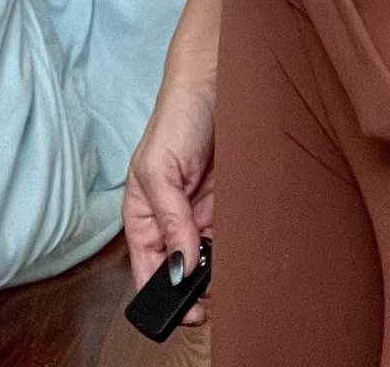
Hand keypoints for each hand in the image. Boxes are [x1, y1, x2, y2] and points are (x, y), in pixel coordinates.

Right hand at [122, 76, 215, 325]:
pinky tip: (246, 254)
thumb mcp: (159, 168)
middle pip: (180, 271)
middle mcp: (172, 219)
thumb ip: (168, 218)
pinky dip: (238, 249)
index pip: (146, 269)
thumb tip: (179, 265)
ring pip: (209, 260)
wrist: (219, 79)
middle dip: (195, 289)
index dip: (161, 294)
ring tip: (233, 280)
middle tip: (215, 298)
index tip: (184, 310)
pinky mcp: (229, 202)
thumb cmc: (176, 116)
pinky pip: (232, 235)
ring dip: (220, 272)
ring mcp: (201, 212)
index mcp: (143, 215)